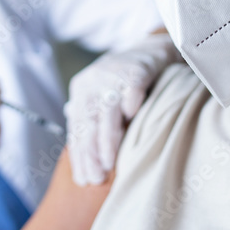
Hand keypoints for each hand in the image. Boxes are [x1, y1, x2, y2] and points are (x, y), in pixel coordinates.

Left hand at [64, 33, 178, 184]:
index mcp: (81, 88)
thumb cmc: (125, 81)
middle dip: (90, 154)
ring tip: (108, 165)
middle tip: (94, 179)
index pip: (77, 127)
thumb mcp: (102, 96)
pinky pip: (131, 98)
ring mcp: (113, 75)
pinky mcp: (135, 72)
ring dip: (107, 142)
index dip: (79, 155)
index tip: (82, 179)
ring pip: (106, 113)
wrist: (152, 51)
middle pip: (88, 122)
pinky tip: (133, 134)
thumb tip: (78, 153)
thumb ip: (91, 119)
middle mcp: (93, 80)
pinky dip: (132, 114)